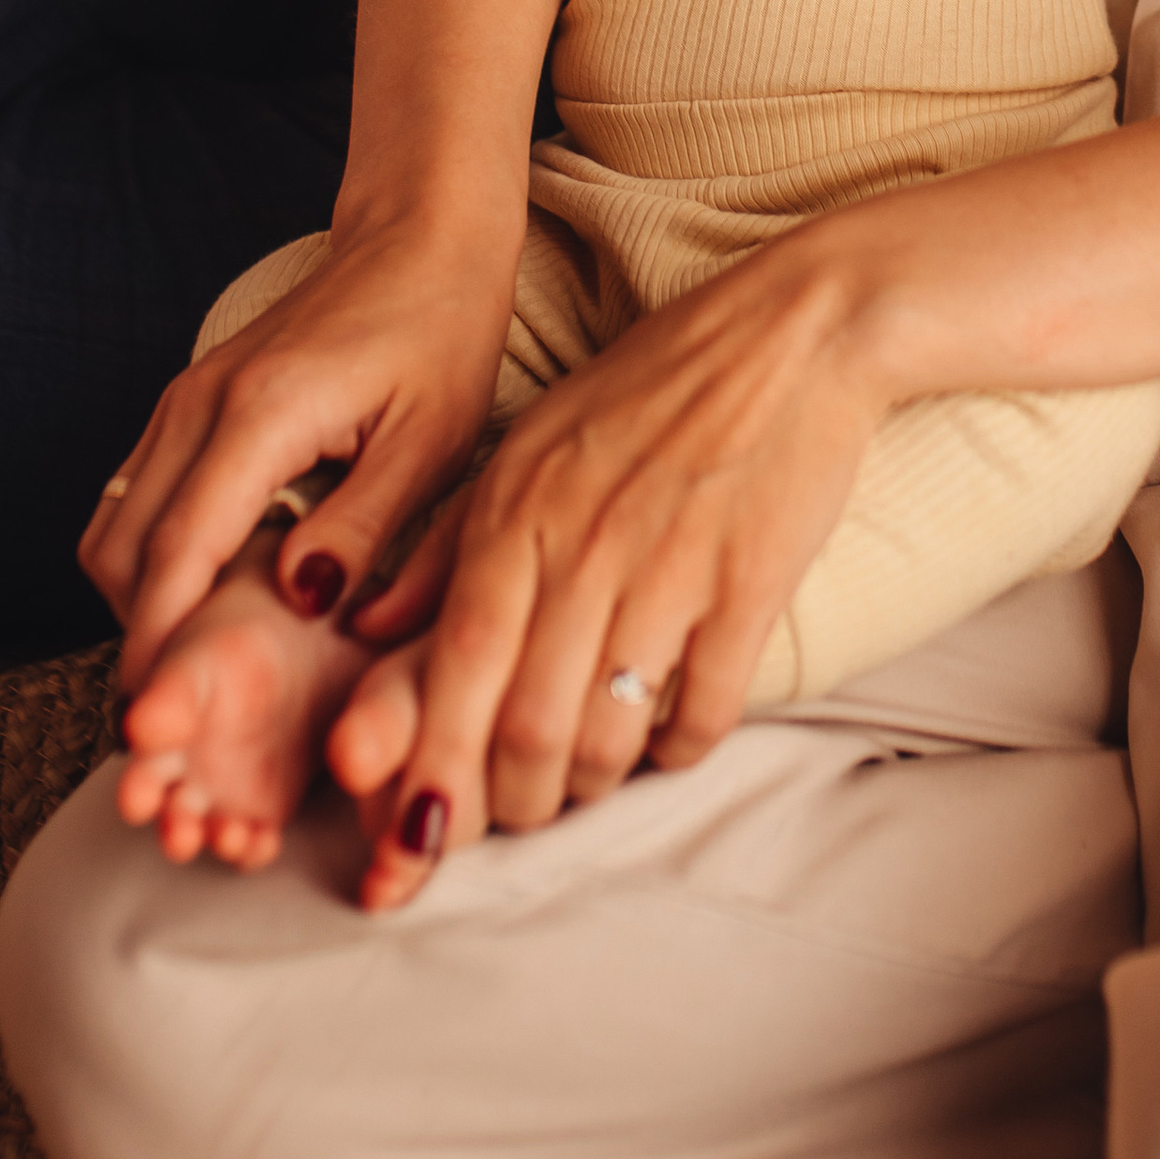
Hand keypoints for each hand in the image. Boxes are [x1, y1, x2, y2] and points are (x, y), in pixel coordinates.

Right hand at [84, 213, 509, 691]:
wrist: (418, 241)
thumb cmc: (438, 338)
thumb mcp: (428, 441)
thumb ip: (363, 523)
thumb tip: (299, 601)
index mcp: (259, 414)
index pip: (180, 550)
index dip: (161, 642)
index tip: (159, 713)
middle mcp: (199, 403)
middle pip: (121, 548)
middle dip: (138, 632)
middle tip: (184, 706)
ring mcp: (183, 399)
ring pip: (115, 525)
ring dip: (139, 597)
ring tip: (199, 659)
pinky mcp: (187, 404)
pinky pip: (135, 497)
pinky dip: (149, 557)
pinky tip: (211, 593)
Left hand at [321, 230, 888, 902]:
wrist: (792, 331)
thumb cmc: (649, 391)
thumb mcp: (528, 446)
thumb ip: (447, 542)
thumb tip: (367, 628)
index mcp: (517, 510)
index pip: (455, 669)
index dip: (434, 767)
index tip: (423, 826)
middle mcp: (583, 543)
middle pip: (525, 727)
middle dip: (512, 801)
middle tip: (519, 810)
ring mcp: (670, 567)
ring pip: (608, 735)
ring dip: (592, 784)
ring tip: (590, 777)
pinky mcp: (751, 583)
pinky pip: (702, 712)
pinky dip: (678, 751)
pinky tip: (669, 738)